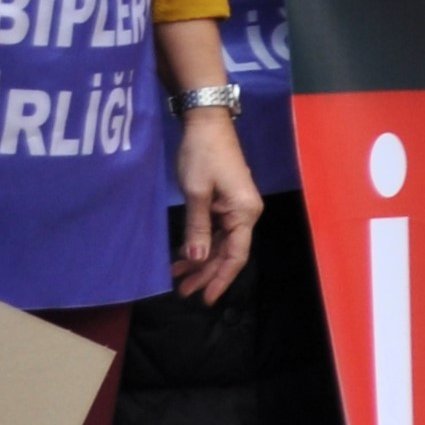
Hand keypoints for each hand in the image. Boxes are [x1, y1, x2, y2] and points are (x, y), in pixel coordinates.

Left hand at [169, 107, 262, 302]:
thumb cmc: (203, 155)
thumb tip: (196, 258)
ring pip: (222, 243)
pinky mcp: (227, 202)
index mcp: (245, 212)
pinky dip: (201, 244)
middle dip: (207, 273)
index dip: (221, 278)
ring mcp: (237, 208)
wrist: (206, 124)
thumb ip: (197, 228)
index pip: (236, 255)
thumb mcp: (196, 192)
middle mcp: (246, 213)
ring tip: (178, 277)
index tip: (206, 299)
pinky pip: (217, 231)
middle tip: (182, 291)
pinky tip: (185, 254)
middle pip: (229, 252)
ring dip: (202, 260)